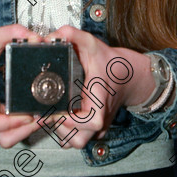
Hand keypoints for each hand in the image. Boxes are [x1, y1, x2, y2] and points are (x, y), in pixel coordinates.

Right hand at [0, 24, 43, 146]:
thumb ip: (13, 33)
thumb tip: (36, 38)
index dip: (10, 124)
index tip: (26, 113)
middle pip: (3, 138)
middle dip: (25, 132)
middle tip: (42, 115)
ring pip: (6, 136)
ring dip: (25, 130)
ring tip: (42, 114)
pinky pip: (8, 126)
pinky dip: (23, 123)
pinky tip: (36, 109)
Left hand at [39, 26, 155, 148]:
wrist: (129, 74)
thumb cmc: (112, 63)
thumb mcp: (92, 44)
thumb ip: (73, 35)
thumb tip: (54, 34)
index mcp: (100, 100)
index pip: (89, 122)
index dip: (70, 120)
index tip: (55, 111)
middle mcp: (100, 119)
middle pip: (75, 138)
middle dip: (57, 125)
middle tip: (47, 109)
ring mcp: (98, 127)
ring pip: (73, 141)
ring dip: (59, 129)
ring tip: (52, 111)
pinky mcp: (95, 130)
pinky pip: (76, 138)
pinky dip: (65, 130)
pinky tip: (60, 114)